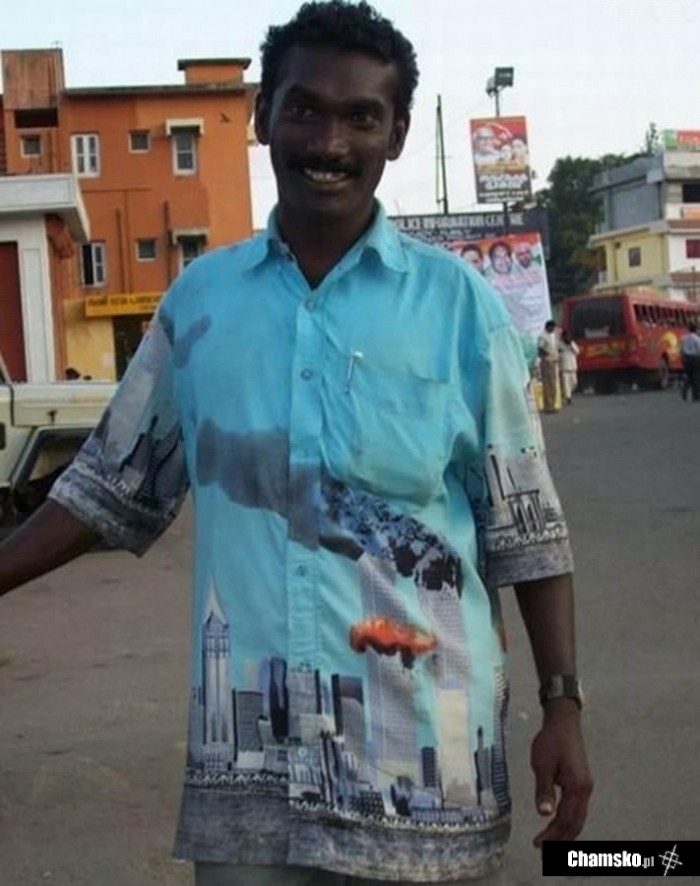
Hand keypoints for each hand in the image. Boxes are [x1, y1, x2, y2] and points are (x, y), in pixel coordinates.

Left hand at [531, 699, 592, 846]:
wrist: (563, 722)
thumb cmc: (550, 741)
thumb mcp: (542, 765)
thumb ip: (544, 790)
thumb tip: (544, 814)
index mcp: (577, 788)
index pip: (566, 820)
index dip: (553, 835)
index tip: (537, 844)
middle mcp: (585, 790)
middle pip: (575, 823)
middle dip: (560, 839)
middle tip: (542, 850)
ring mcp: (585, 786)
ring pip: (578, 817)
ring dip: (565, 831)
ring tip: (550, 842)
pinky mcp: (581, 781)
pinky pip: (576, 808)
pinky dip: (568, 820)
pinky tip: (557, 823)